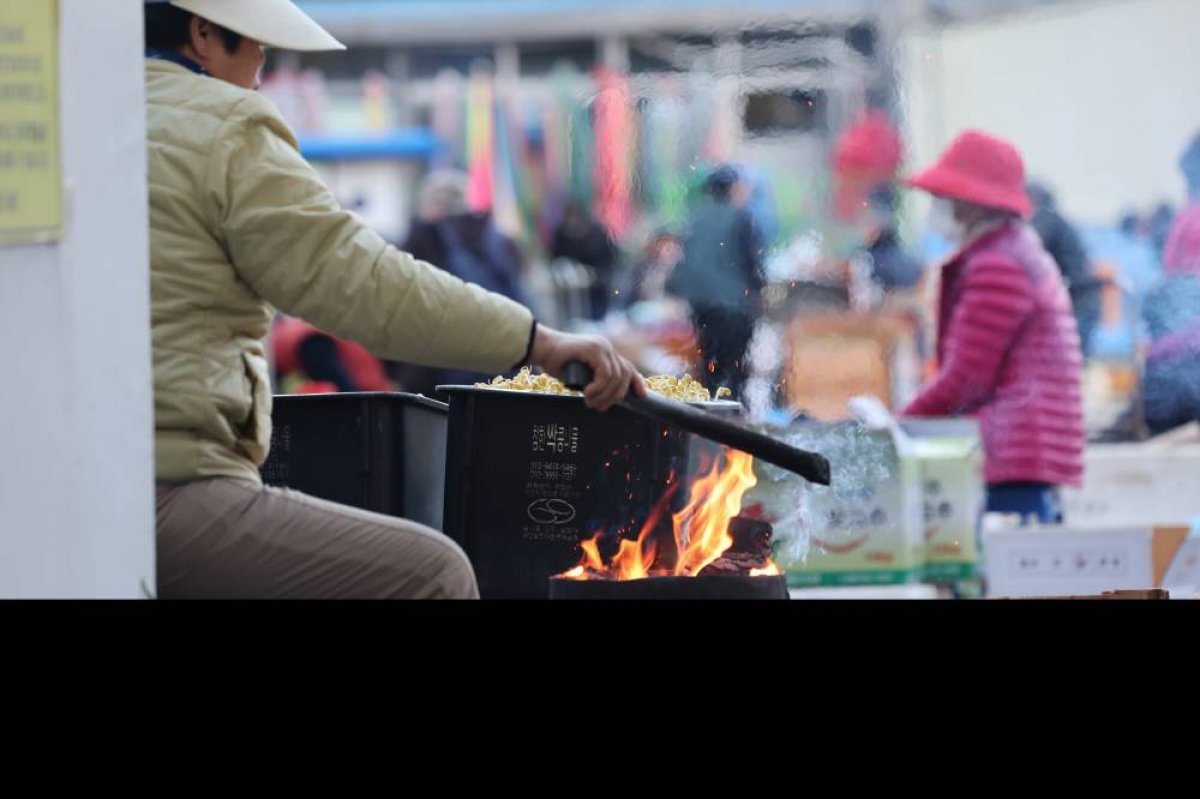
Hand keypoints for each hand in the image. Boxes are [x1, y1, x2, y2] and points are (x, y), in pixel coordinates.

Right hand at [530, 325, 645, 410]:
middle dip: (616, 396)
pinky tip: (587, 393)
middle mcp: (607, 348)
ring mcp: (602, 346)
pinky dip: (599, 387)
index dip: (637, 383)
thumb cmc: (557, 363)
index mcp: (606, 353)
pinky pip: (606, 373)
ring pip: (616, 377)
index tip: (642, 397)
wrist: (541, 349)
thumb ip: (595, 381)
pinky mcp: (594, 349)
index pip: (628, 367)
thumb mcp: (581, 375)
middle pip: (625, 374)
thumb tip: (606, 399)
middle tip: (600, 407)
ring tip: (590, 402)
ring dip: (604, 394)